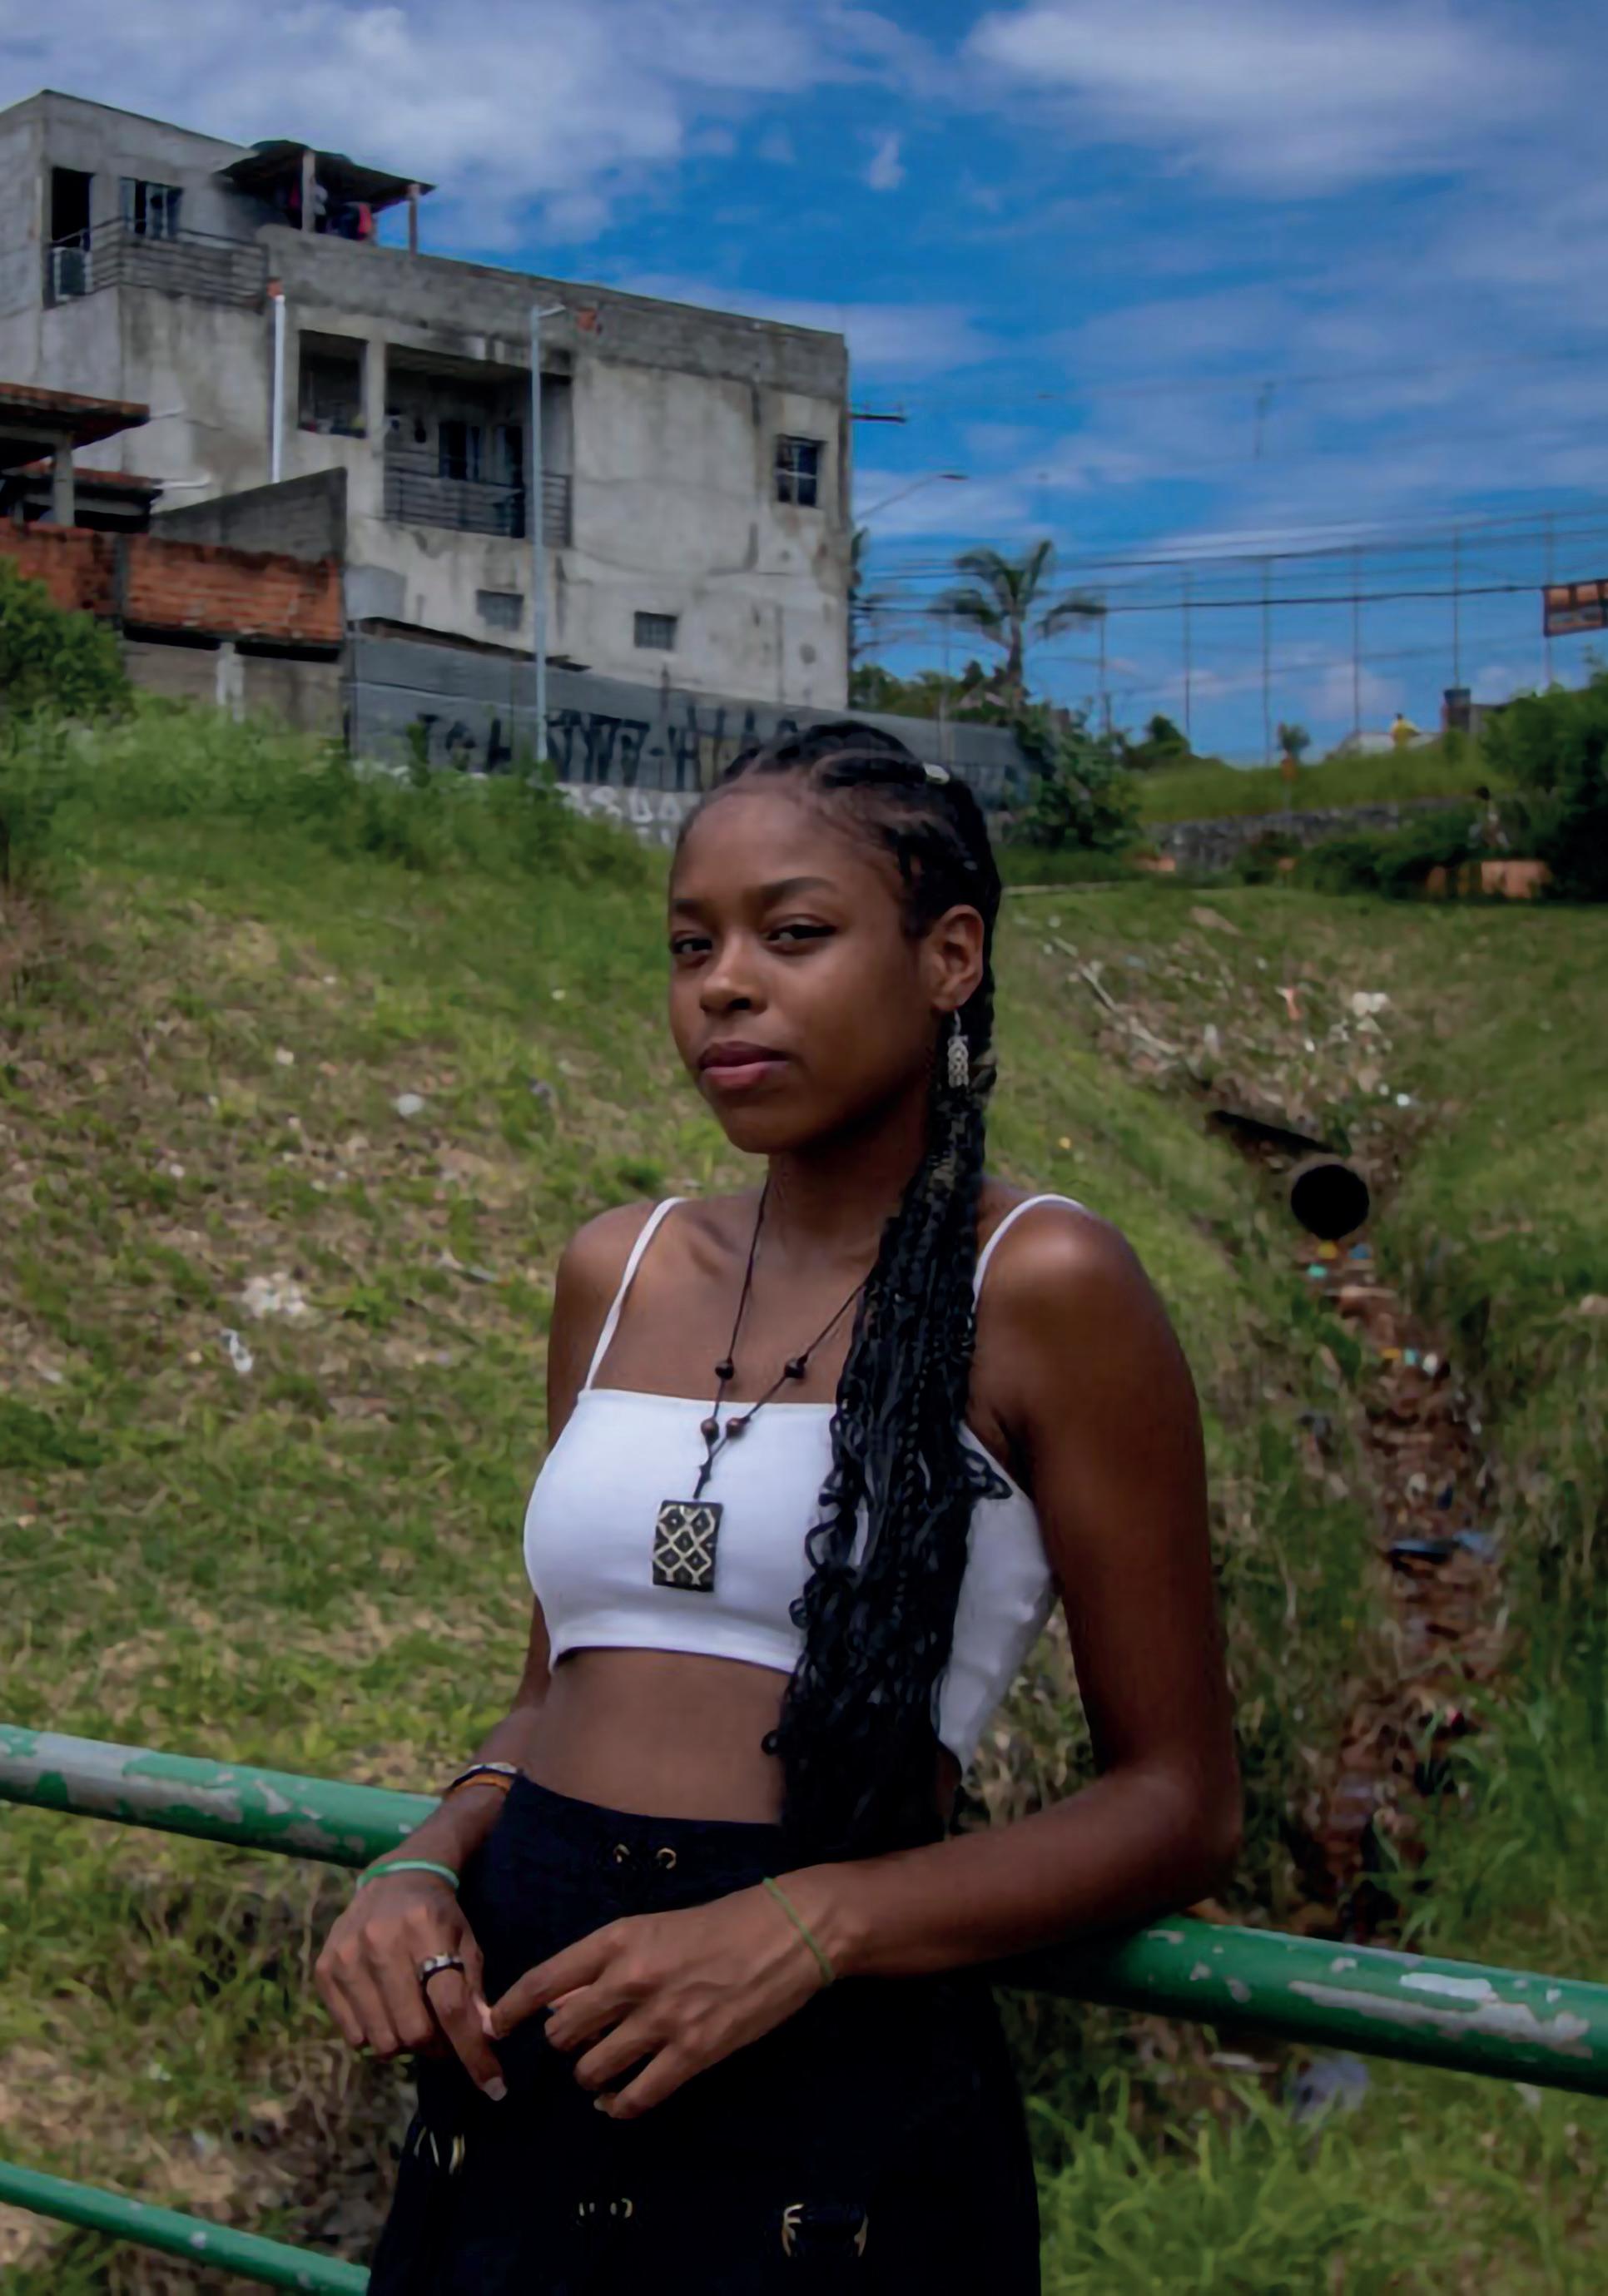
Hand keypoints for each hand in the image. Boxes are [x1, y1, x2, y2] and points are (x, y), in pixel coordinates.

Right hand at [316, 1873, 506, 2100]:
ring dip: (404, 2044)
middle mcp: (380, 1941)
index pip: (450, 2007)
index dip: (473, 2051)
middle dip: (435, 2047)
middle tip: (443, 2036)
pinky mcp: (324, 1969)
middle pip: (413, 2032)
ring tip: (413, 2019)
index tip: (494, 2086)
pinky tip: (386, 2010)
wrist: (393, 1880)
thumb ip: (474, 1991)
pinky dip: (375, 2035)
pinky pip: (353, 2036)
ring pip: (382, 2041)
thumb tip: (485, 2040)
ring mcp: (347, 1956)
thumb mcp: (467, 1942)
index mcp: (425, 1930)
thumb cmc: (439, 1916)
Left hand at [485, 1883, 828, 2119]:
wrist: (784, 1932)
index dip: (510, 2010)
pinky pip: (636, 2097)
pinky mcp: (692, 2053)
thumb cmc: (718, 1923)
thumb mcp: (653, 1927)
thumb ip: (607, 1962)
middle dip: (564, 2045)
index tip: (493, 2028)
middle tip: (579, 2044)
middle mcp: (630, 1979)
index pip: (543, 1981)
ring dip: (590, 2077)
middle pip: (562, 2033)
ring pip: (591, 2070)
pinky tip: (619, 2102)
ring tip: (601, 2072)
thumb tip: (562, 2003)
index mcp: (618, 1939)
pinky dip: (620, 2106)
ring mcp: (661, 2020)